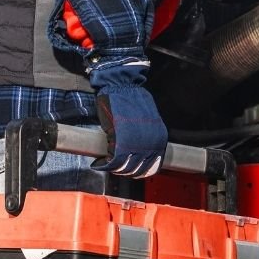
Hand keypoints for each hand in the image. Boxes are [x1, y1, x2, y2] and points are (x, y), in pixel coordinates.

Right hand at [90, 61, 167, 177]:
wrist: (121, 86)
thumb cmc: (132, 100)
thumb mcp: (148, 121)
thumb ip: (147, 138)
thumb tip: (140, 154)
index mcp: (159, 139)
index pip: (152, 167)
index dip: (139, 172)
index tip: (130, 173)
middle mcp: (151, 143)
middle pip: (137, 170)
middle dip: (125, 172)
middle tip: (115, 169)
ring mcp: (136, 143)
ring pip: (125, 168)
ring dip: (113, 169)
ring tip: (105, 164)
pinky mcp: (120, 140)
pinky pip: (112, 161)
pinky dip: (103, 165)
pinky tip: (98, 163)